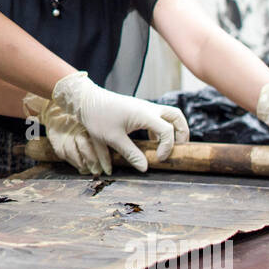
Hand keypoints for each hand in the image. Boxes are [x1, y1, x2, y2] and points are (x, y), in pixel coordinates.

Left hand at [31, 71, 190, 175]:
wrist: (86, 100)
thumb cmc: (98, 117)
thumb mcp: (112, 139)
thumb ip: (130, 154)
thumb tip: (144, 168)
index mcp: (144, 114)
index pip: (167, 130)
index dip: (167, 146)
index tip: (159, 159)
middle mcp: (149, 108)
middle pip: (176, 116)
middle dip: (182, 132)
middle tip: (179, 148)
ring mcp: (145, 107)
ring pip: (169, 115)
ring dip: (173, 130)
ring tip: (168, 148)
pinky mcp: (139, 109)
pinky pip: (158, 117)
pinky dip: (161, 129)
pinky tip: (152, 142)